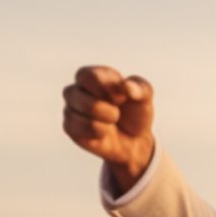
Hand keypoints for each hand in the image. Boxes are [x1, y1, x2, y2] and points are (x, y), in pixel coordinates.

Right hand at [63, 65, 156, 185]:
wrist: (135, 141)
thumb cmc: (136, 113)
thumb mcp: (145, 97)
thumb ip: (140, 87)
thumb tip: (127, 86)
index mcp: (94, 76)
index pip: (85, 75)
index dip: (103, 88)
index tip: (120, 98)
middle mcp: (77, 90)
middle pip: (73, 92)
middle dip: (101, 107)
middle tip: (117, 112)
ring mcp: (71, 108)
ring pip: (72, 111)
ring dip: (100, 120)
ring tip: (112, 121)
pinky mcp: (70, 127)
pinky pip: (75, 128)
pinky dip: (95, 132)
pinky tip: (104, 133)